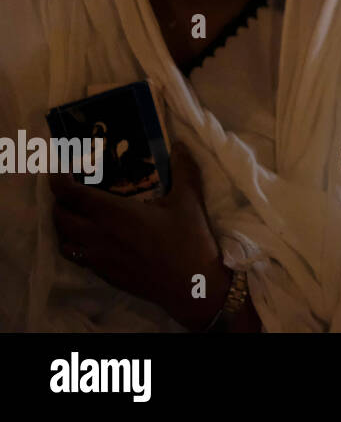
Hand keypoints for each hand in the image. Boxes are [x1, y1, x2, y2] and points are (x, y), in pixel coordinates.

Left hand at [51, 140, 226, 330]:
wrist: (191, 286)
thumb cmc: (189, 240)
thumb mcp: (189, 200)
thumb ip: (183, 169)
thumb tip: (180, 145)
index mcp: (114, 213)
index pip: (71, 194)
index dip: (58, 178)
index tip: (59, 166)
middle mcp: (97, 235)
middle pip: (59, 215)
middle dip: (60, 199)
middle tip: (73, 188)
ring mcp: (98, 258)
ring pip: (63, 239)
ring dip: (64, 223)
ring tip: (78, 213)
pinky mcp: (103, 274)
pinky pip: (76, 256)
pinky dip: (75, 243)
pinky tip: (93, 238)